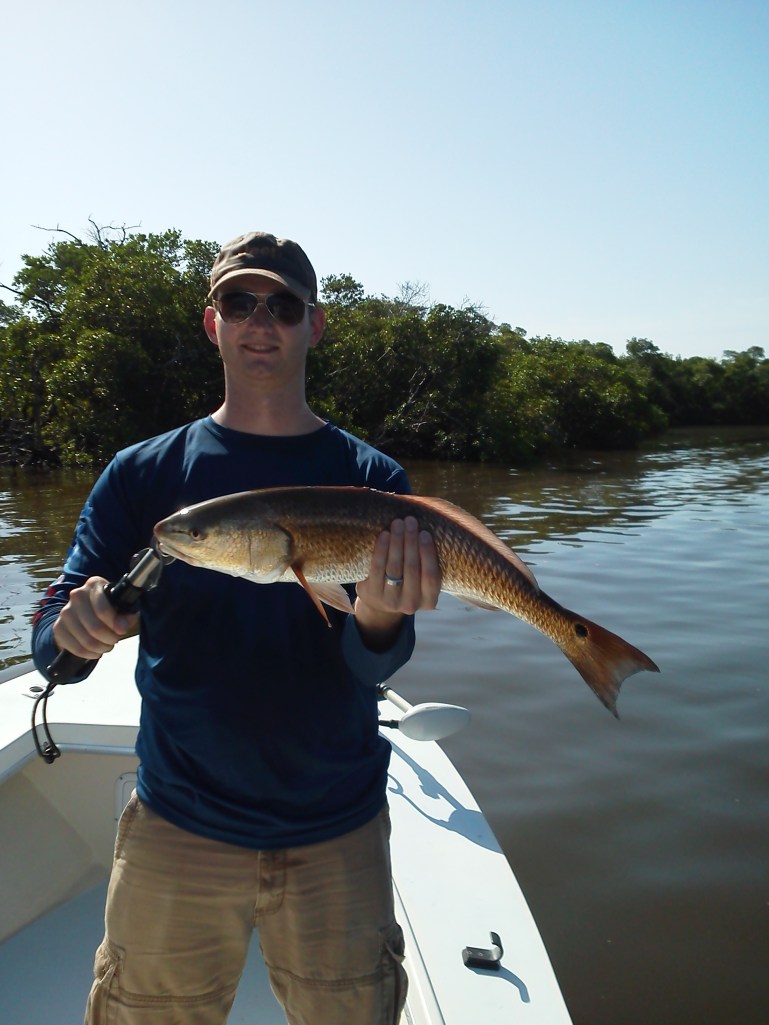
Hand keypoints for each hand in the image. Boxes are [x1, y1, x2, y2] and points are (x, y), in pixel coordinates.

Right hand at [52, 576, 138, 659]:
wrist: (83, 612)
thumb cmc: (106, 608)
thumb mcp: (121, 607)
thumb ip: (126, 615)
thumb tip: (122, 626)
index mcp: (94, 584)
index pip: (103, 609)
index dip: (115, 623)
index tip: (122, 630)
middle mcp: (77, 595)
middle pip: (95, 627)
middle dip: (110, 638)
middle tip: (114, 639)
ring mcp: (65, 612)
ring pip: (87, 641)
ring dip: (101, 647)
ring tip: (106, 645)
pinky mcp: (58, 628)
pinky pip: (77, 649)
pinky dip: (90, 654)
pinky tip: (96, 650)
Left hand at [354, 516, 440, 648]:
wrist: (380, 603)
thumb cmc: (407, 583)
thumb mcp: (421, 581)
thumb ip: (427, 564)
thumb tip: (429, 529)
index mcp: (429, 601)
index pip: (431, 576)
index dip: (428, 553)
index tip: (425, 533)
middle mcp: (411, 604)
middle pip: (412, 569)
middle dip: (411, 542)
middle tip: (410, 521)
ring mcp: (390, 601)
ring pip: (394, 567)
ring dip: (397, 542)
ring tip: (398, 523)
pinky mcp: (372, 594)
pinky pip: (377, 567)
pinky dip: (381, 549)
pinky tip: (385, 534)